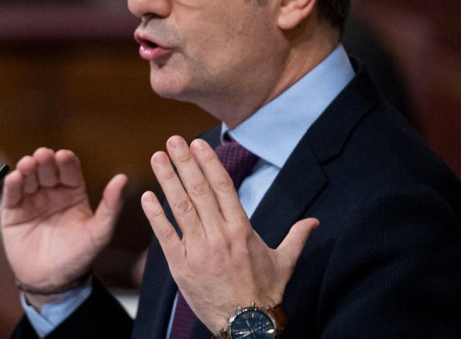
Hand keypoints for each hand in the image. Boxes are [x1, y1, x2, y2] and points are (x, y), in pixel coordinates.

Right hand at [1, 147, 127, 307]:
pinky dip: (12, 184)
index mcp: (73, 193)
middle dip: (45, 160)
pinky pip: (12, 194)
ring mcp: (31, 200)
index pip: (69, 170)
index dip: (66, 161)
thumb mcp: (99, 232)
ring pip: (28, 177)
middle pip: (47, 169)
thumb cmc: (78, 256)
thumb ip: (111, 206)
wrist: (51, 281)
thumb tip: (123, 177)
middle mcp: (51, 192)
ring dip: (27, 167)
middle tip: (43, 156)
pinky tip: (16, 178)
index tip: (63, 156)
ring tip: (28, 164)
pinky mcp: (13, 211)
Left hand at [141, 136, 317, 331]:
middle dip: (185, 163)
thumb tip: (315, 221)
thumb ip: (296, 237)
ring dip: (167, 180)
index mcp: (242, 230)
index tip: (198, 144)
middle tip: (173, 140)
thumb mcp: (285, 262)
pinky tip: (146, 196)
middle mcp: (220, 235)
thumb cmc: (264, 293)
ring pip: (181, 207)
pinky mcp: (182, 266)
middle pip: (199, 191)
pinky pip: (166, 236)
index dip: (209, 163)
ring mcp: (199, 250)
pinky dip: (155, 215)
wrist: (246, 326)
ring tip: (157, 158)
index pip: (223, 187)